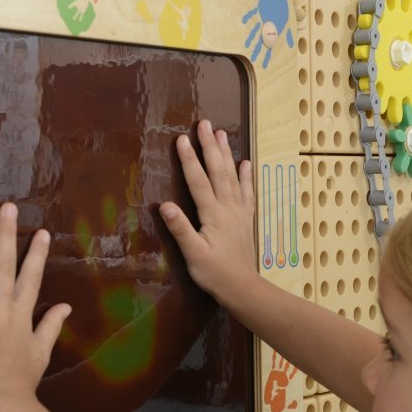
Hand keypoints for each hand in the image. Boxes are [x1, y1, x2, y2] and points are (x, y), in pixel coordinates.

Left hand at [0, 203, 70, 411]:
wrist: (3, 404)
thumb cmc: (22, 380)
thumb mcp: (42, 352)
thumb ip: (51, 325)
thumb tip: (66, 306)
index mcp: (23, 315)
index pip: (31, 277)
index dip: (36, 253)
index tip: (42, 231)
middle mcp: (4, 309)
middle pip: (5, 266)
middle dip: (7, 235)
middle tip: (7, 208)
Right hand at [159, 119, 256, 305]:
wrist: (243, 287)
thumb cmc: (214, 273)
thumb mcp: (193, 254)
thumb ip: (180, 228)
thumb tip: (164, 205)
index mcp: (212, 215)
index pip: (198, 181)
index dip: (188, 159)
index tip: (181, 138)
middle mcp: (228, 208)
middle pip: (218, 171)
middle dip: (210, 146)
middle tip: (204, 123)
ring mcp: (239, 212)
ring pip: (233, 176)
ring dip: (226, 154)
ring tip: (221, 134)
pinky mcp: (246, 219)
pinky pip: (247, 192)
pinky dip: (246, 176)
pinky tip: (245, 164)